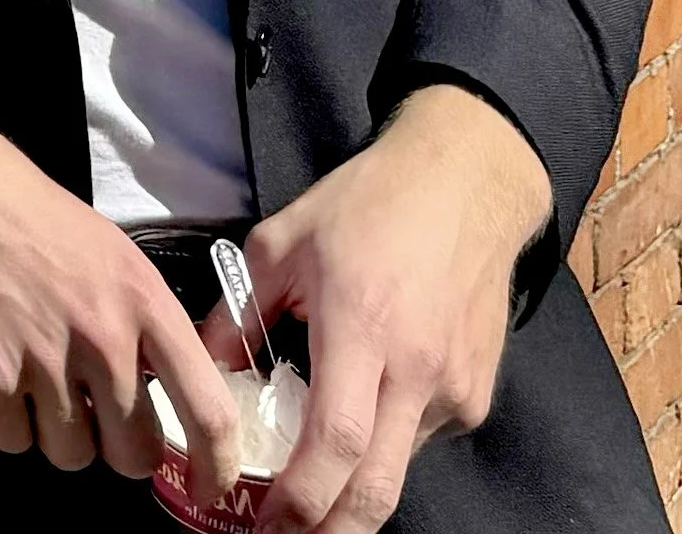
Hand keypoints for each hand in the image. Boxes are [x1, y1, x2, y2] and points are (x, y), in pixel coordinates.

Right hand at [0, 70, 242, 500]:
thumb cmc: (13, 205)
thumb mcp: (100, 248)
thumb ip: (133, 318)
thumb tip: (153, 389)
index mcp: (140, 295)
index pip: (208, 407)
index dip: (215, 465)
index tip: (208, 490)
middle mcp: (103, 334)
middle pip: (133, 452)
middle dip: (110, 442)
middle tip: (80, 404)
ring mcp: (43, 360)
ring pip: (70, 453)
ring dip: (47, 426)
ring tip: (20, 363)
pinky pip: (10, 439)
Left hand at [221, 83, 551, 530]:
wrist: (466, 181)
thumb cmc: (367, 203)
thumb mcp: (283, 240)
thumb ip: (240, 312)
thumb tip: (205, 370)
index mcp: (362, 326)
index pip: (336, 443)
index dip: (300, 500)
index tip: (264, 523)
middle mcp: (416, 369)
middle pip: (377, 490)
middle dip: (330, 532)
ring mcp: (454, 387)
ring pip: (397, 467)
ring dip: (355, 484)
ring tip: (313, 469)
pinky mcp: (476, 394)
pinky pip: (420, 438)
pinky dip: (385, 443)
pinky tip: (365, 407)